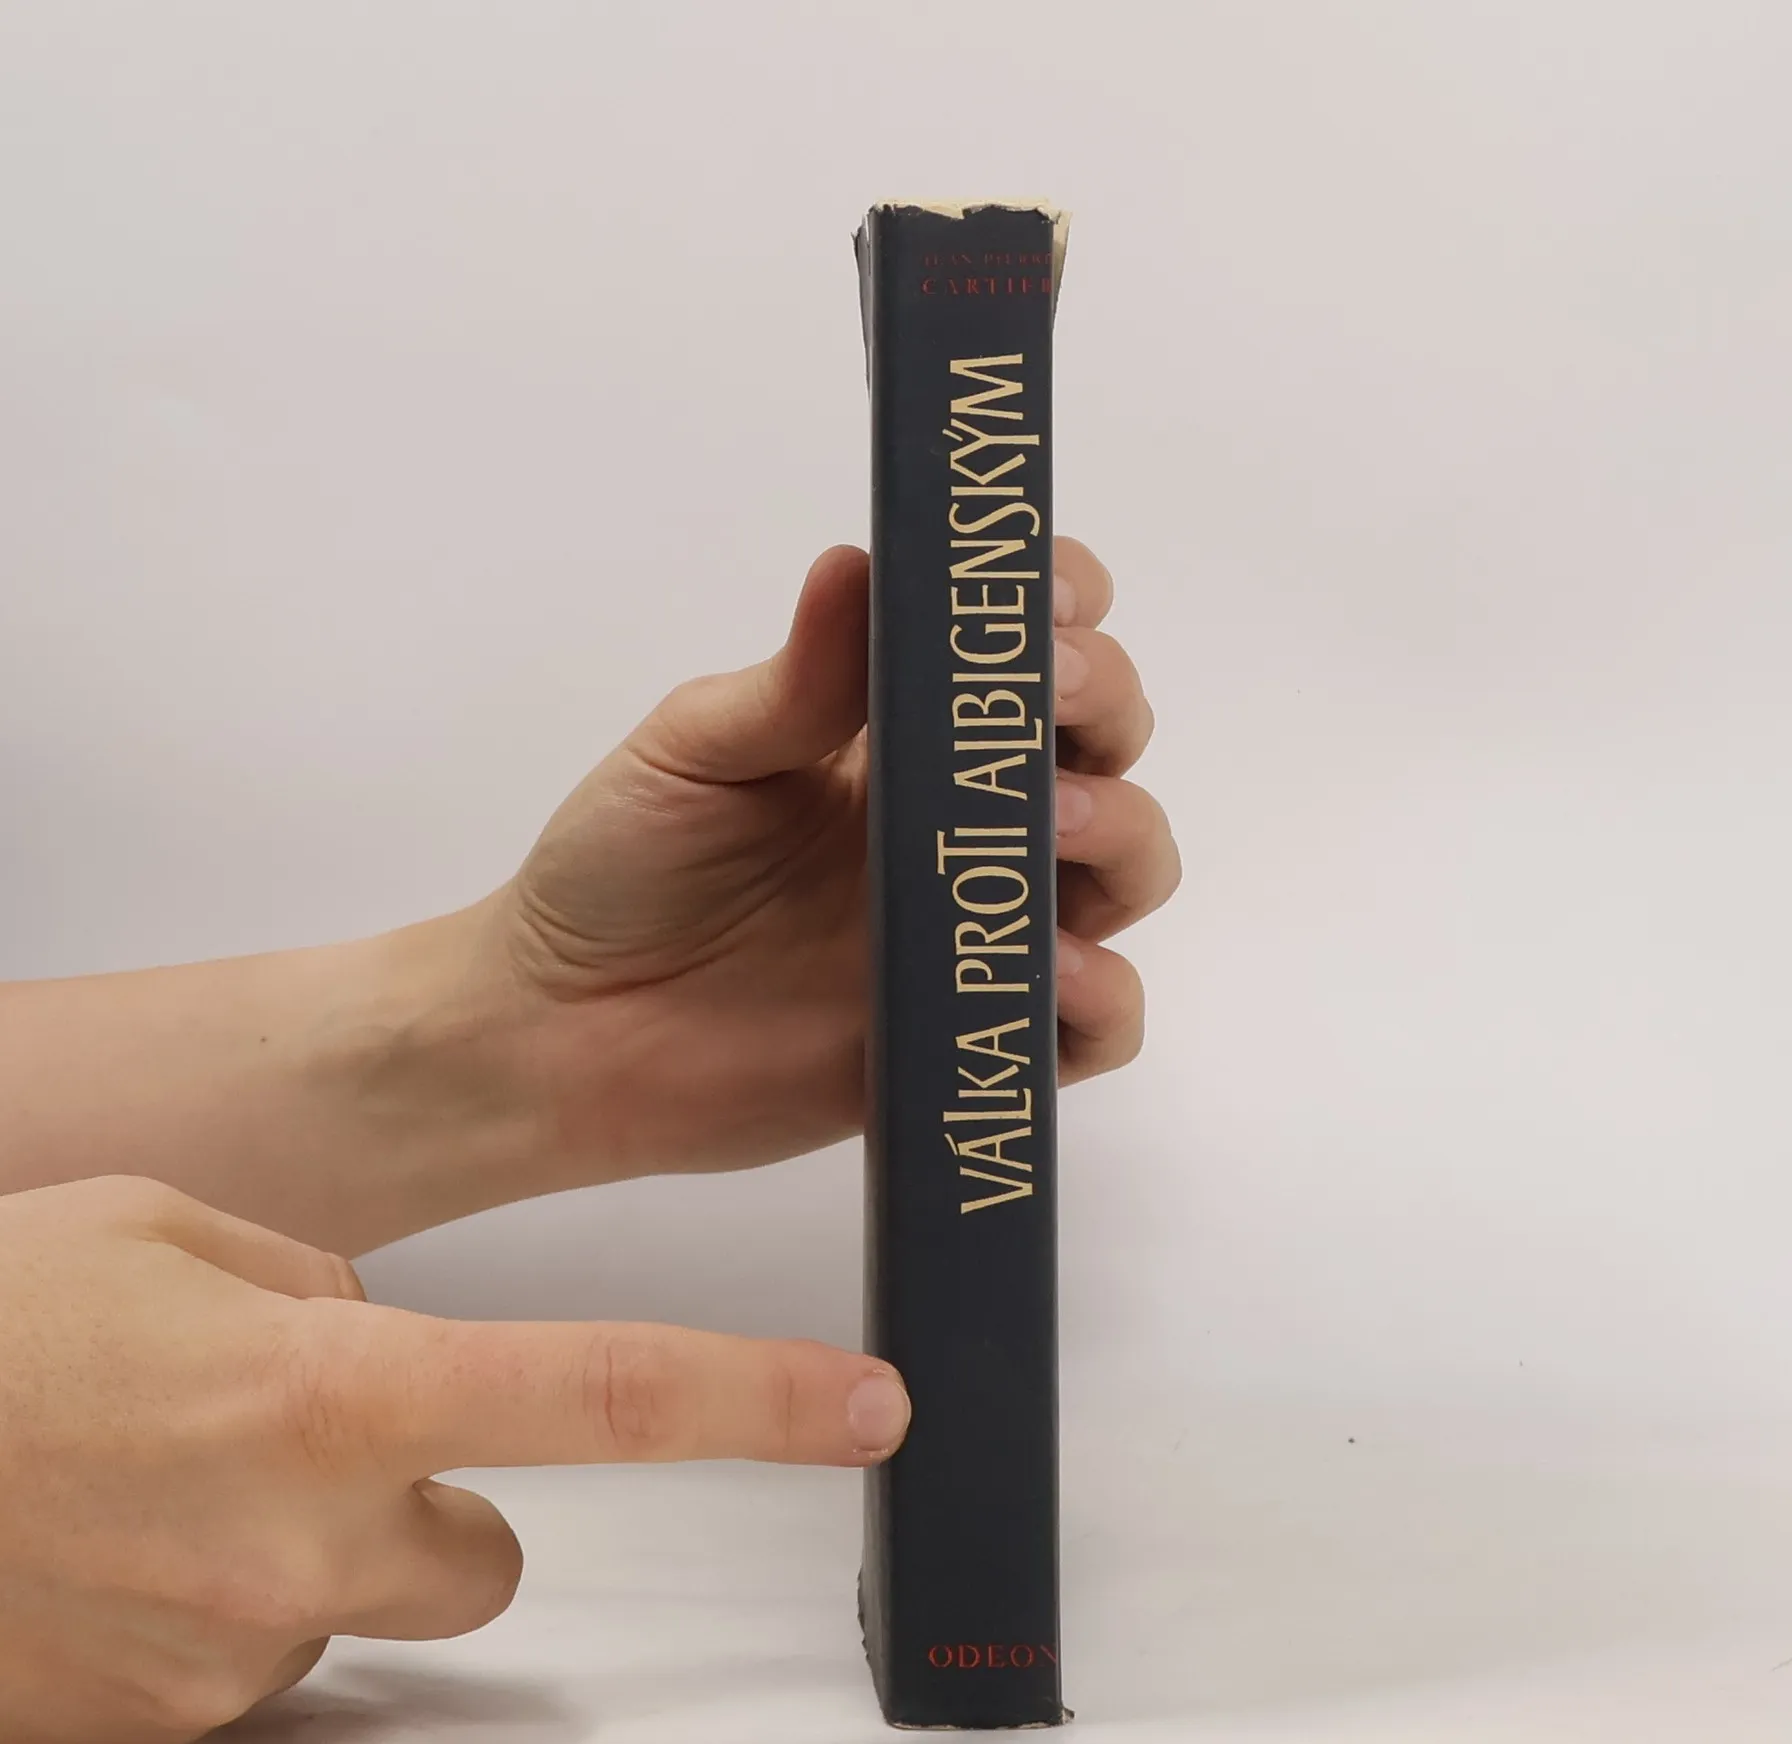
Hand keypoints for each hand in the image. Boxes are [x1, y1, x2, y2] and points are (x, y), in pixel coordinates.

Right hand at [0, 1176, 908, 1743]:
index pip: (603, 1394)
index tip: (872, 1409)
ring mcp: (226, 1661)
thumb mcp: (172, 1229)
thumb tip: (385, 1327)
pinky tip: (105, 1556)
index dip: (757, 1401)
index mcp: (331, 1383)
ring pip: (356, 1615)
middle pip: (488, 1558)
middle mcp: (301, 1540)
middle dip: (436, 1506)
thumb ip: (321, 1277)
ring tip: (163, 1490)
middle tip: (313, 1445)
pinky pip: (246, 1678)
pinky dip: (208, 1622)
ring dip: (307, 1561)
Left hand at [482, 538, 1178, 1184]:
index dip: (1065, 609)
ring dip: (1122, 832)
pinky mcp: (974, 1034)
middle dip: (1105, 701)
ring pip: (1126, 868)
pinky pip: (1095, 1027)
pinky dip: (1103, 996)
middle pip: (1104, 743)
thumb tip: (861, 561)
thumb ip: (794, 680)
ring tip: (1052, 828)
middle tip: (1046, 701)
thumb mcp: (692, 754)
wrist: (568, 1036)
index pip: (1029, 652)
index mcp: (903, 735)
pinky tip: (1050, 972)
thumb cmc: (618, 875)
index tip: (1050, 599)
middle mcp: (963, 822)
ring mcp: (979, 928)